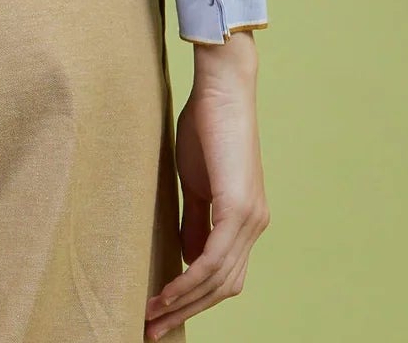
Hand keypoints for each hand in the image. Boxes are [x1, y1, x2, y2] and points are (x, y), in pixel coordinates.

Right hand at [144, 31, 269, 337]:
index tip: (161, 311)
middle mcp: (255, 224)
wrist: (220, 88)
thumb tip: (188, 259)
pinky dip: (189, 282)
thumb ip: (195, 220)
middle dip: (187, 311)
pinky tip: (168, 293)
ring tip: (152, 316)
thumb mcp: (196, 181)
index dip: (194, 298)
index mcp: (246, 218)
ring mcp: (251, 219)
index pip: (224, 274)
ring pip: (219, 281)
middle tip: (152, 328)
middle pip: (225, 287)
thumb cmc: (205, 125)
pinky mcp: (239, 209)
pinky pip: (213, 261)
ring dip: (183, 303)